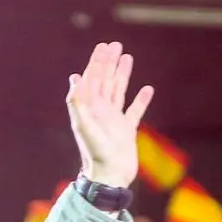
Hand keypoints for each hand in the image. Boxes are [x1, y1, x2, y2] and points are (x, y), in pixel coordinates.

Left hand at [65, 42, 153, 189]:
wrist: (109, 177)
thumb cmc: (95, 153)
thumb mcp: (84, 126)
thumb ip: (78, 102)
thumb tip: (74, 77)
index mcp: (89, 108)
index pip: (92, 79)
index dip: (97, 62)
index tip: (103, 46)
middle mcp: (100, 112)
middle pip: (105, 81)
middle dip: (109, 63)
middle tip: (115, 45)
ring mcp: (114, 120)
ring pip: (118, 91)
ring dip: (122, 74)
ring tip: (127, 57)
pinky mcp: (127, 130)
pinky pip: (135, 111)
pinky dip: (141, 99)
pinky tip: (147, 89)